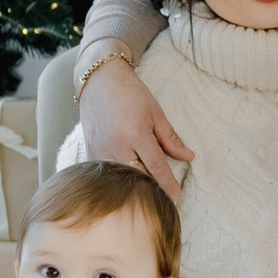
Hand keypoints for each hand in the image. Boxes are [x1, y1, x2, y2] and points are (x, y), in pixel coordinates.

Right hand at [78, 51, 193, 196]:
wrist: (99, 80)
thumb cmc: (130, 93)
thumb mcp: (155, 112)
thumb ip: (170, 138)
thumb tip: (188, 156)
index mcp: (136, 134)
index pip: (156, 167)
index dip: (168, 184)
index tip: (176, 198)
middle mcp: (116, 145)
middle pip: (137, 177)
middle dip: (151, 188)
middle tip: (163, 197)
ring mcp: (100, 150)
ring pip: (120, 178)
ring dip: (133, 185)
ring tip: (145, 191)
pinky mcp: (89, 152)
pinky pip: (105, 174)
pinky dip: (117, 179)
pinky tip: (125, 181)